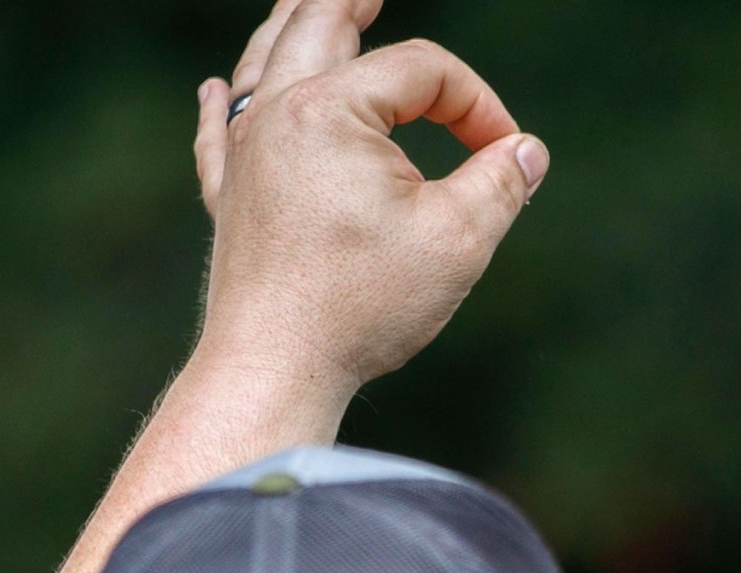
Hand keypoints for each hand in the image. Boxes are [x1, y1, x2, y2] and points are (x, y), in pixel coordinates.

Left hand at [190, 0, 548, 392]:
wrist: (275, 367)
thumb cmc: (362, 305)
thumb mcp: (457, 240)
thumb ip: (500, 183)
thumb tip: (525, 151)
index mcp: (332, 109)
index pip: (422, 70)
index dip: (476, 103)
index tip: (503, 155)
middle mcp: (277, 115)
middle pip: (317, 26)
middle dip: (352, 2)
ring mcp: (244, 156)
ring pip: (261, 64)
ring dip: (291, 26)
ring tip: (308, 6)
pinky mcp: (228, 200)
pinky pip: (218, 133)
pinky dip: (221, 103)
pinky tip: (215, 88)